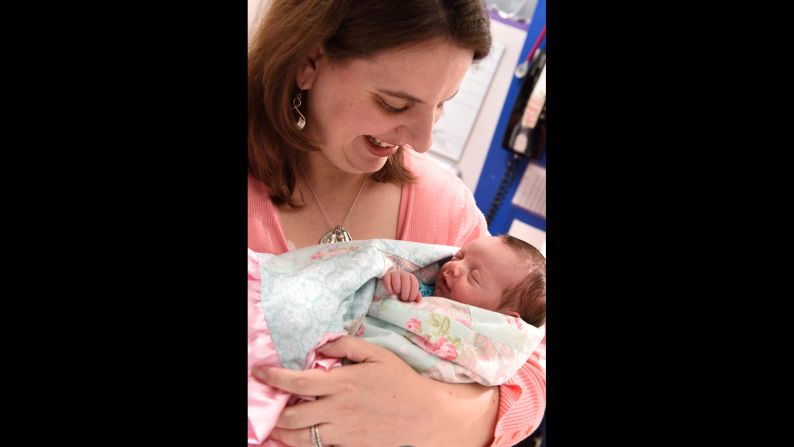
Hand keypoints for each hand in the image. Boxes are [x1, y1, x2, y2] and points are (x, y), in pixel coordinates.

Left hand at [252, 336, 497, 446]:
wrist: (424, 417)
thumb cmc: (402, 382)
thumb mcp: (378, 355)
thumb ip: (347, 346)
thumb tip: (322, 346)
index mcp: (342, 383)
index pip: (297, 382)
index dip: (273, 378)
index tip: (259, 373)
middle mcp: (337, 410)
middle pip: (291, 416)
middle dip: (273, 412)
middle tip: (267, 406)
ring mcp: (342, 433)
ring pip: (300, 438)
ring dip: (282, 432)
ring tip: (276, 426)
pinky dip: (305, 443)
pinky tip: (303, 436)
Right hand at [382, 270, 420, 301]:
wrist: (391, 282)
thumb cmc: (402, 288)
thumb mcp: (409, 291)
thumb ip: (415, 295)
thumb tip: (419, 300)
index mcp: (411, 277)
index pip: (414, 284)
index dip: (413, 294)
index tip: (410, 300)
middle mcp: (404, 274)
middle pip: (406, 283)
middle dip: (405, 293)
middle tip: (403, 299)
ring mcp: (395, 274)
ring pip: (396, 281)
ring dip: (397, 290)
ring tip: (397, 294)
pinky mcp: (387, 276)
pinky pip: (387, 281)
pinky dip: (389, 289)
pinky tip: (391, 293)